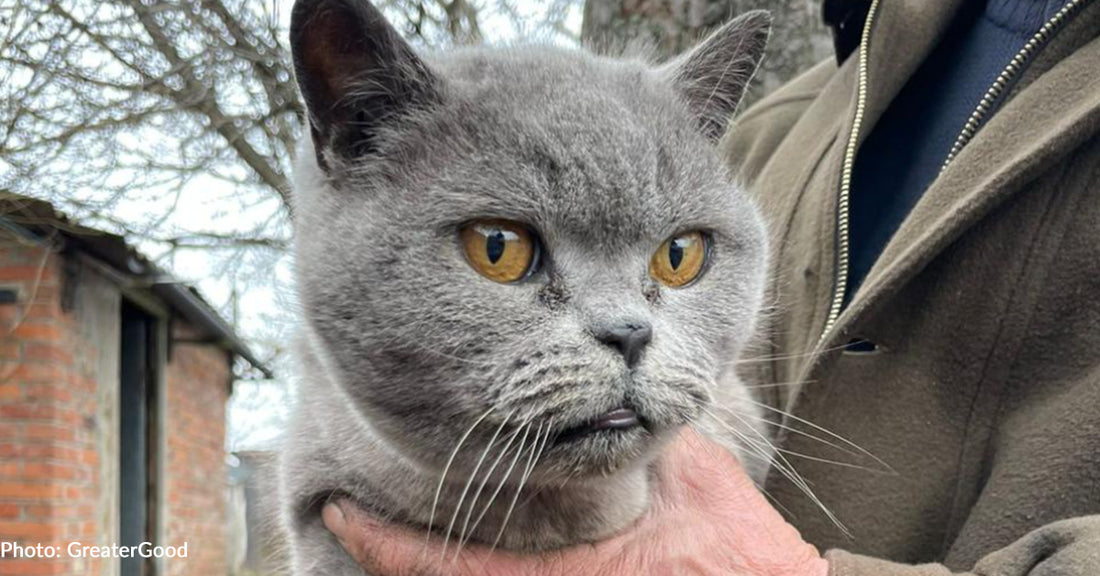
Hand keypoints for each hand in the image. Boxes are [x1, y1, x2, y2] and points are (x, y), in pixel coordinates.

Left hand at [323, 428, 829, 575]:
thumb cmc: (746, 559)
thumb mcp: (696, 484)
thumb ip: (649, 443)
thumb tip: (618, 398)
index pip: (451, 568)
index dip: (388, 544)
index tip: (340, 513)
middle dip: (400, 560)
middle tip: (352, 519)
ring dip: (436, 566)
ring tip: (391, 533)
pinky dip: (479, 571)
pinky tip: (463, 548)